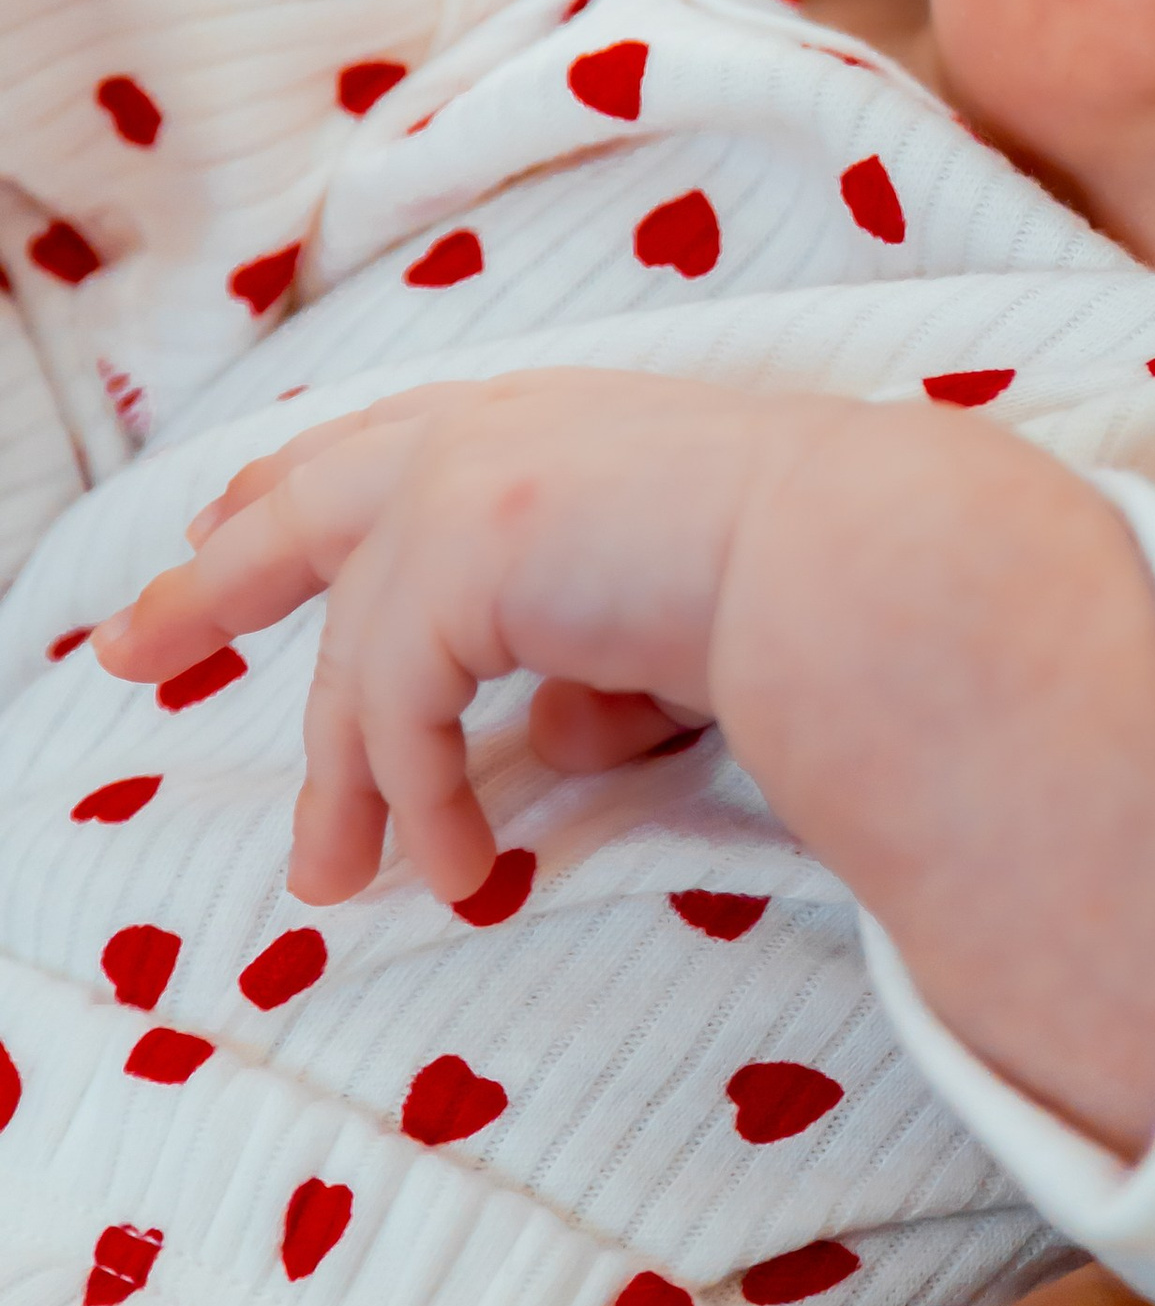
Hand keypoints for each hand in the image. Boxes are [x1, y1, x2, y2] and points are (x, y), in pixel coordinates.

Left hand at [96, 366, 1154, 1151]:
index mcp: (557, 424)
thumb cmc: (820, 592)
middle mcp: (498, 429)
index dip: (296, 496)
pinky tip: (454, 868)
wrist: (874, 565)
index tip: (228, 529)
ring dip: (347, 778)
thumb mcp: (676, 634)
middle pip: (305, 502)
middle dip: (214, 577)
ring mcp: (472, 475)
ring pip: (356, 648)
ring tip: (341, 880)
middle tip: (128, 646)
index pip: (386, 452)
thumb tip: (535, 751)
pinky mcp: (464, 545)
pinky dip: (415, 795)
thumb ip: (593, 675)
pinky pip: (398, 701)